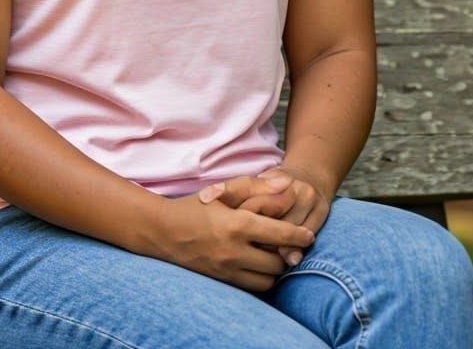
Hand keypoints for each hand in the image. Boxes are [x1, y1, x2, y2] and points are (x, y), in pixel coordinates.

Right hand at [151, 188, 315, 291]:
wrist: (163, 232)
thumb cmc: (197, 206)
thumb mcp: (226, 191)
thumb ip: (259, 188)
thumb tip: (289, 186)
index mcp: (238, 224)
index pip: (281, 234)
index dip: (300, 235)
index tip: (309, 234)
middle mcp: (234, 251)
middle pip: (278, 262)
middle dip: (288, 253)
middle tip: (291, 244)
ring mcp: (227, 269)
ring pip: (267, 280)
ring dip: (275, 269)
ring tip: (275, 254)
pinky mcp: (222, 282)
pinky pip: (252, 287)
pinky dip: (260, 278)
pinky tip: (258, 264)